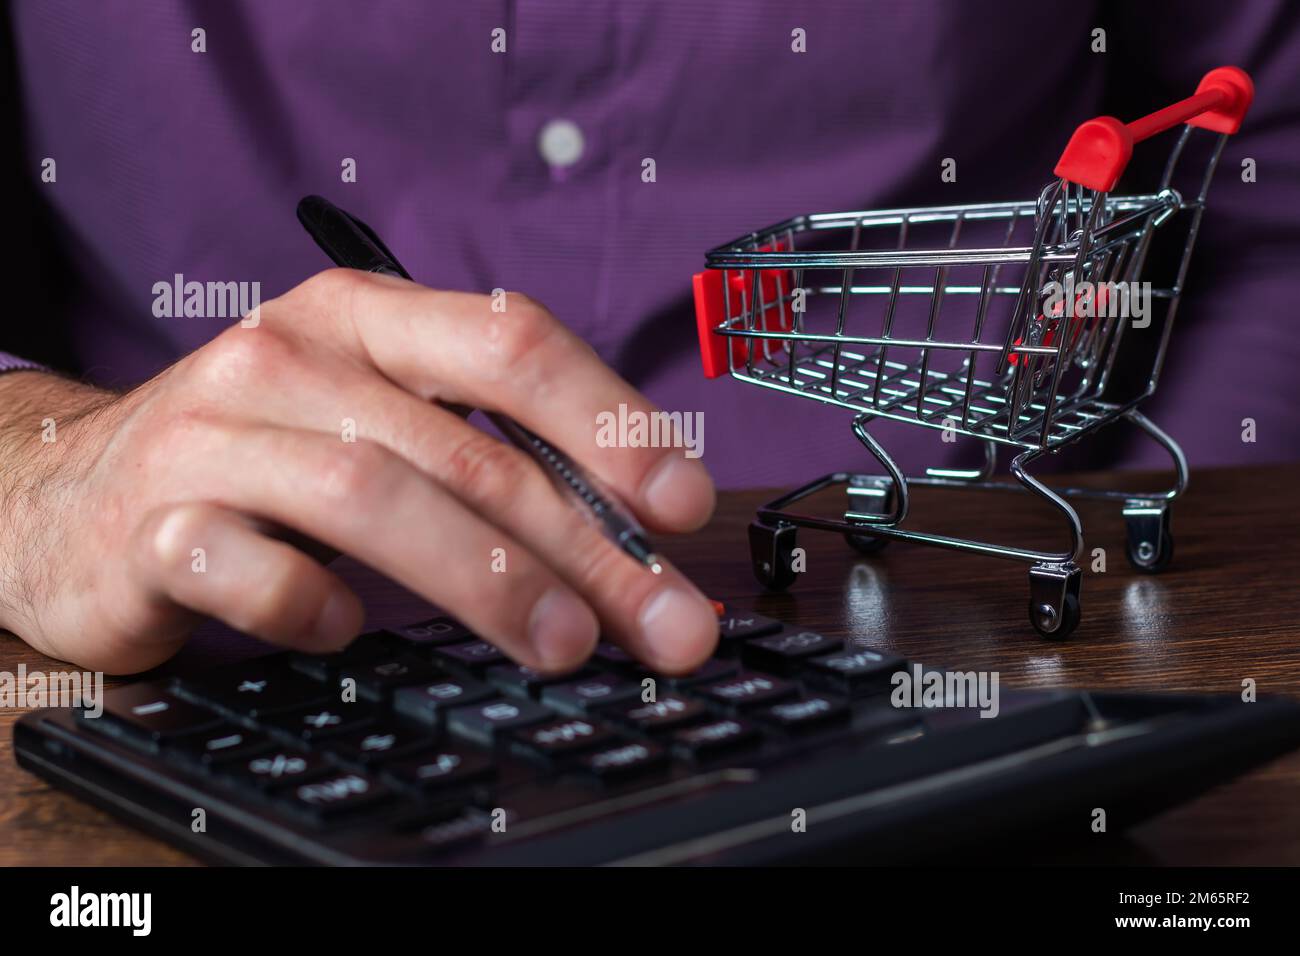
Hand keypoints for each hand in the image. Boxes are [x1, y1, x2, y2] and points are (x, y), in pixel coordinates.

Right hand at [0, 270, 716, 673]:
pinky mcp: (151, 524)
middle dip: (584, 545)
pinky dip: (312, 604)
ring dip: (485, 581)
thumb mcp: (372, 416)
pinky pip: (248, 568)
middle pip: (465, 449)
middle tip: (660, 621)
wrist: (69, 491)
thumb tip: (629, 532)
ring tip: (562, 644)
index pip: (509, 341)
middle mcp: (289, 358)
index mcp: (363, 318)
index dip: (609, 419)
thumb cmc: (260, 454)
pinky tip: (350, 630)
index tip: (682, 502)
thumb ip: (481, 451)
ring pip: (373, 498)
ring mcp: (214, 437)